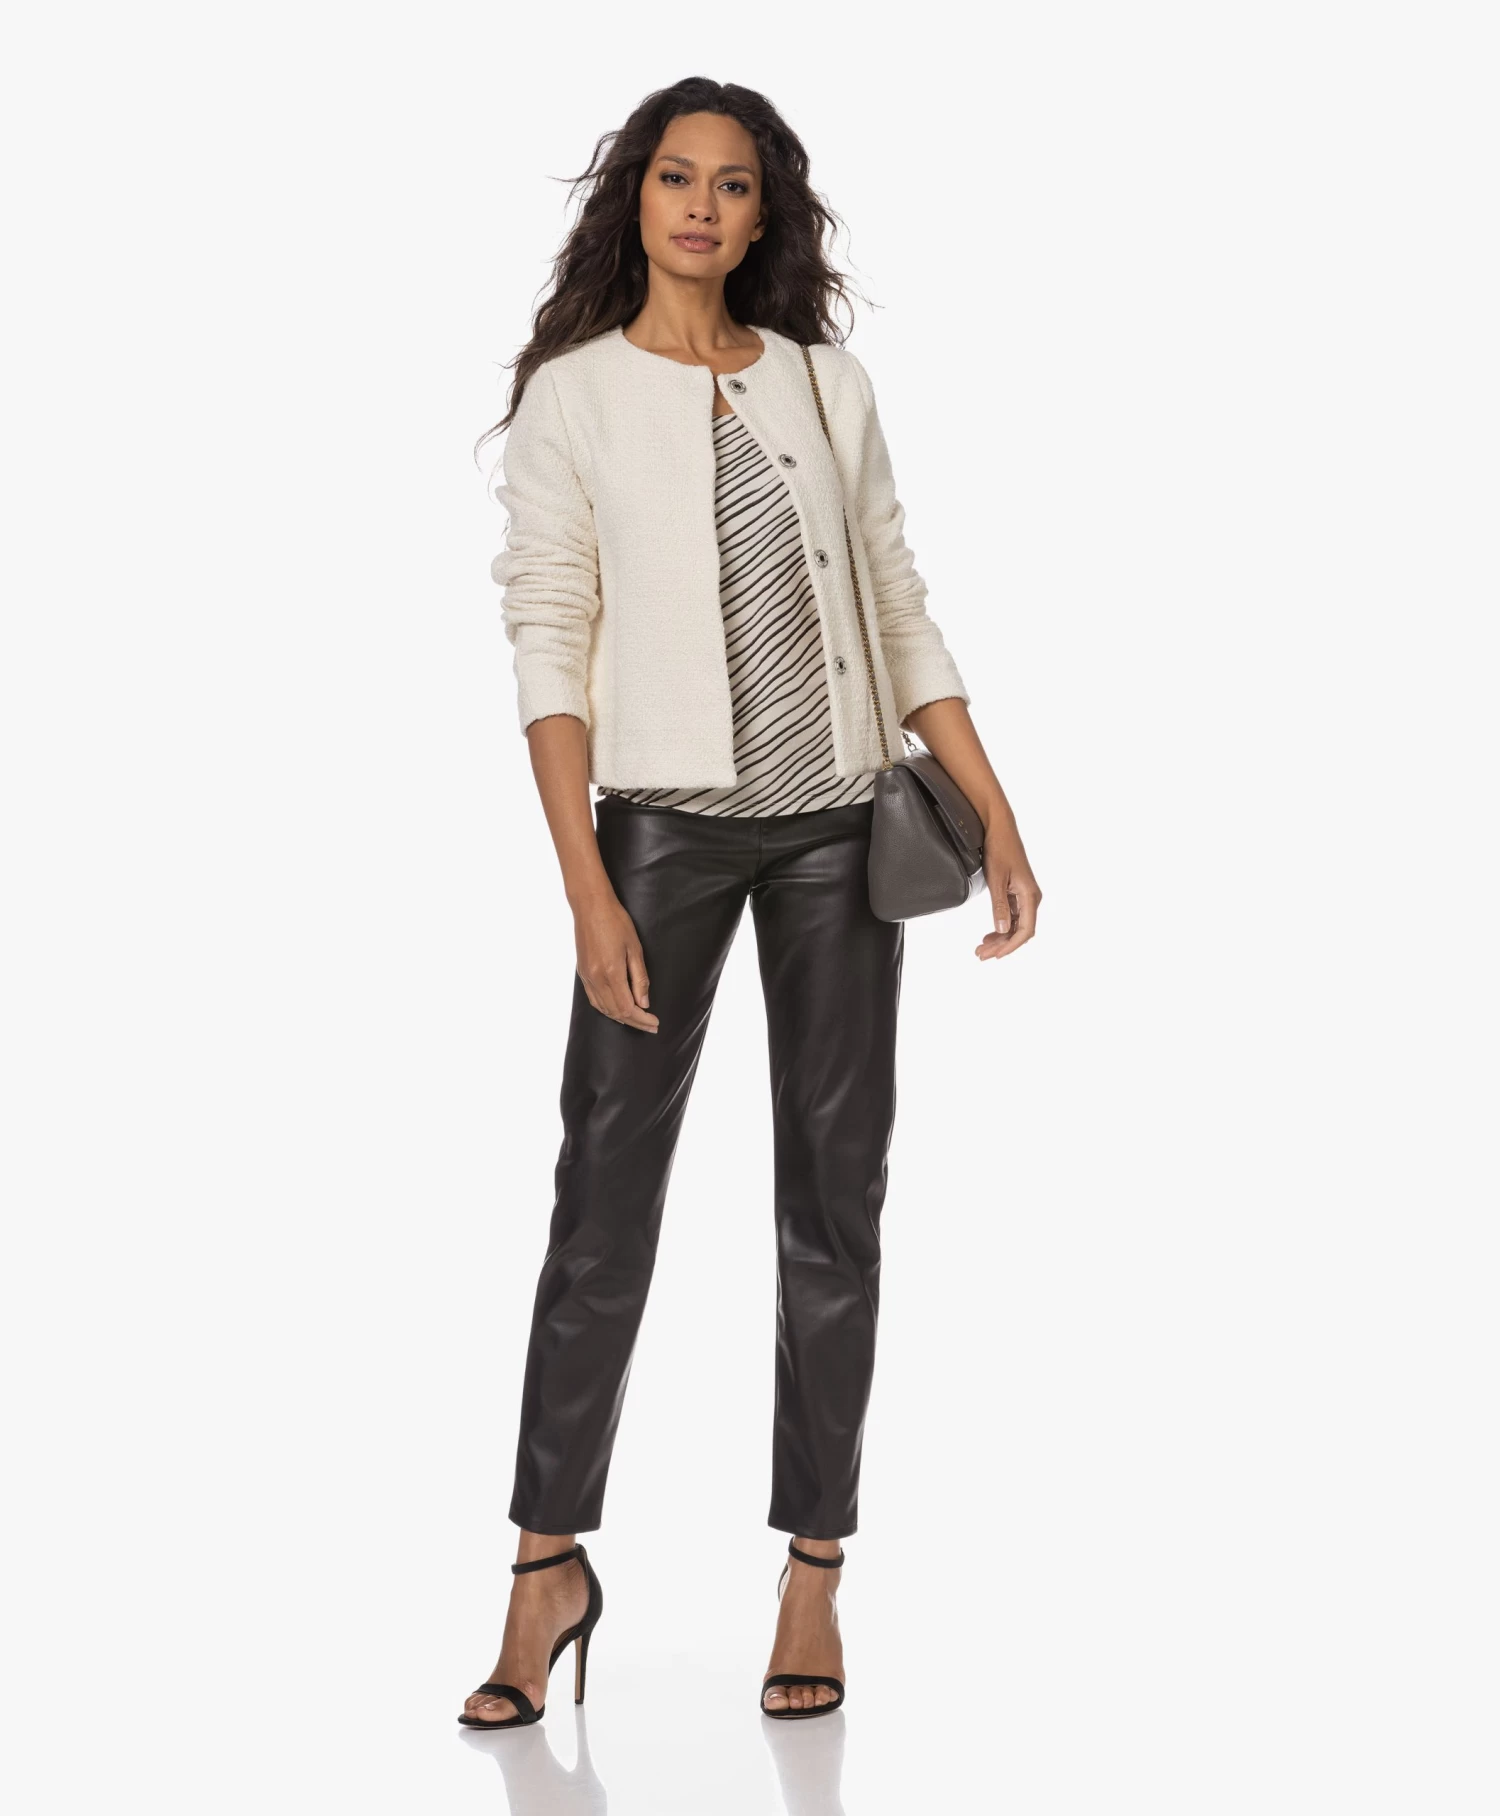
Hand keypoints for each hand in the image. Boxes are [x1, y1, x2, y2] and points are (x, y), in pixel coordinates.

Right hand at [573, 891, 658, 1030]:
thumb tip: (644, 1003)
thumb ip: (640, 978)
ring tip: (637, 1021)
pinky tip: (616, 1010)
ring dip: (621, 1018)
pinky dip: (606, 1009)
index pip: (628, 1008)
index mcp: (611, 973)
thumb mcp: (635, 949)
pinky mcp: (582, 973)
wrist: (590, 906)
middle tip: (651, 1026)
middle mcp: (596, 979)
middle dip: (635, 1022)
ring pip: (603, 1009)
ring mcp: (586, 977)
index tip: (655, 1022)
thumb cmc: (616, 922)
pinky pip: (594, 999)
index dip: (642, 1019)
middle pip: (616, 1012)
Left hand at [976, 817, 1040, 961]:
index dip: (1011, 946)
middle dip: (1002, 945)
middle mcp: (1031, 898)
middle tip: (981, 955)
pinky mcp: (1016, 892)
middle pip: (1020, 931)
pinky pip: (1012, 915)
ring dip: (1000, 938)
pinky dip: (1001, 926)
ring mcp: (1024, 895)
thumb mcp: (996, 879)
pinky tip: (989, 934)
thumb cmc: (999, 849)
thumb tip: (1002, 929)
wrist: (999, 828)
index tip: (995, 955)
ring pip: (1015, 925)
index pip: (1025, 931)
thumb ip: (999, 905)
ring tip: (982, 948)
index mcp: (1030, 896)